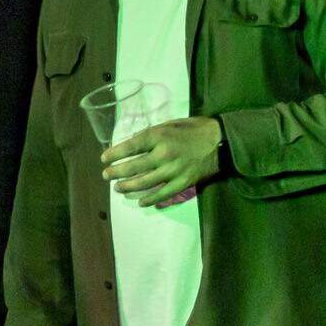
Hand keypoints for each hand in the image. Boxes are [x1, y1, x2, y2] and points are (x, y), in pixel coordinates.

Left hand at [103, 116, 221, 206]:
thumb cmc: (195, 129)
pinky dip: (149, 199)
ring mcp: (173, 171)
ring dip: (128, 187)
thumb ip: (152, 134)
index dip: (115, 153)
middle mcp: (164, 154)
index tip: (104, 158)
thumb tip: (132, 142)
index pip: (131, 146)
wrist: (221, 141)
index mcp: (159, 136)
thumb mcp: (171, 123)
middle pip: (134, 167)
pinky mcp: (183, 183)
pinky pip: (162, 194)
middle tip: (106, 176)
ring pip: (144, 183)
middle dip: (116, 172)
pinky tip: (140, 202)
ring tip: (118, 188)